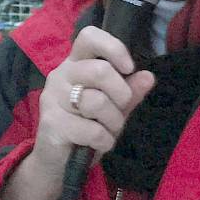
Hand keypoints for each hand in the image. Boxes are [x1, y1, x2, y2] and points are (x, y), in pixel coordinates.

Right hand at [34, 25, 154, 171]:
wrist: (57, 162)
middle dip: (122, 95)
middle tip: (121, 109)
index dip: (113, 48)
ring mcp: (53, 99)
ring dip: (114, 122)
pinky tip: (99, 144)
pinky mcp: (51, 123)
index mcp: (75, 64)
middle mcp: (60, 76)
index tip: (128, 68)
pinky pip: (92, 130)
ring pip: (97, 102)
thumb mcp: (113, 109)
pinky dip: (105, 141)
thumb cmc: (85, 129)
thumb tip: (148, 76)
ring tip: (108, 130)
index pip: (89, 37)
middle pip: (100, 71)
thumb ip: (129, 92)